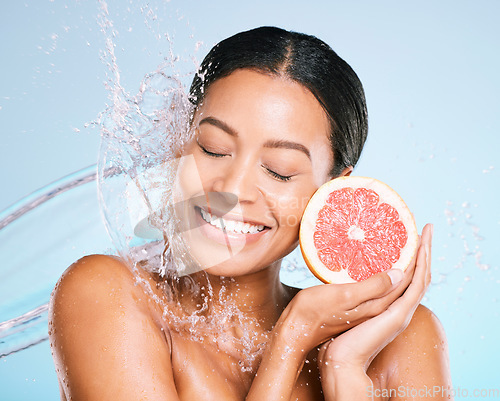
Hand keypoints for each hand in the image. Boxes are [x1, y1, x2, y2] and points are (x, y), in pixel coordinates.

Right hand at [274, 244, 416, 355]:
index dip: (422, 252)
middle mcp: (384, 310)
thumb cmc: (315, 314)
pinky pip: (390, 287)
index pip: (414, 277)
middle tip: (422, 231)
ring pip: (404, 284)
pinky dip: (396, 272)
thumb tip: (400, 273)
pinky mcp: (365, 309)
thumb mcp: (342, 296)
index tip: (425, 230)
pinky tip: (385, 263)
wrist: (299, 336)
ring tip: (409, 243)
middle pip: (414, 280)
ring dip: (411, 262)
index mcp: (383, 306)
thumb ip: (372, 287)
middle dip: (422, 255)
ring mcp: (375, 311)